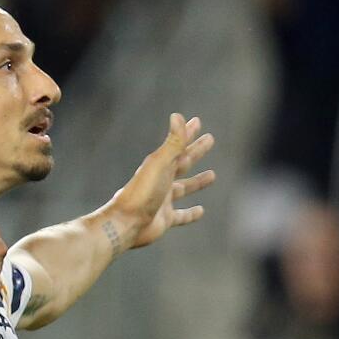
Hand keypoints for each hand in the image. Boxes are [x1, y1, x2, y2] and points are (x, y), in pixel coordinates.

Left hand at [113, 113, 215, 248]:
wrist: (126, 222)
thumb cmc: (142, 192)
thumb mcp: (160, 164)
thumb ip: (172, 142)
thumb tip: (177, 116)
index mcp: (159, 165)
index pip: (178, 145)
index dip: (187, 132)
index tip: (197, 121)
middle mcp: (161, 180)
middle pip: (183, 162)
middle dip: (196, 151)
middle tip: (210, 139)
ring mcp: (163, 200)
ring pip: (184, 188)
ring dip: (197, 181)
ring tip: (212, 175)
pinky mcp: (165, 218)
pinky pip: (181, 215)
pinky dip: (191, 213)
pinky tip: (201, 211)